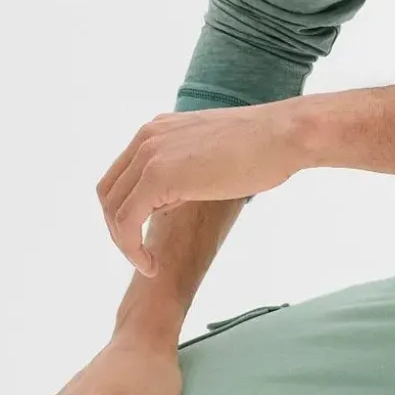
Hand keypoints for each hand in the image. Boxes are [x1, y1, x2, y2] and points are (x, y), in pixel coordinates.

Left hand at [97, 101, 305, 274]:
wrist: (284, 136)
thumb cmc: (266, 147)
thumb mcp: (215, 153)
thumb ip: (190, 167)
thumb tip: (185, 191)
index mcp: (158, 130)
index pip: (122, 176)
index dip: (128, 210)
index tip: (146, 237)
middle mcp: (147, 138)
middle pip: (109, 192)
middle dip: (120, 229)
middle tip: (142, 255)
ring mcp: (150, 154)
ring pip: (113, 209)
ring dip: (124, 243)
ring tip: (148, 264)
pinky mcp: (158, 176)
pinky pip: (126, 221)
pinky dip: (131, 248)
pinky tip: (151, 265)